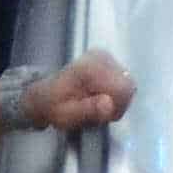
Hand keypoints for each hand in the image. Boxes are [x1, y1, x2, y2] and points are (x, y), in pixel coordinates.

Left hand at [23, 50, 138, 130]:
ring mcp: (106, 56)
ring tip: (97, 105)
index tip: (102, 116)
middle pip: (128, 86)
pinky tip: (100, 96)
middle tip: (99, 113)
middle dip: (117, 104)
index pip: (123, 89)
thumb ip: (88, 110)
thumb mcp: (65, 116)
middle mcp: (101, 57)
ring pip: (128, 84)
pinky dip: (115, 93)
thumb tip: (108, 104)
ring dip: (116, 100)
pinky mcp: (109, 59)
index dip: (117, 107)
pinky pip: (123, 80)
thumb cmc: (53, 107)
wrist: (44, 93)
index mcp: (91, 68)